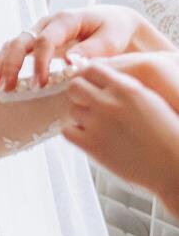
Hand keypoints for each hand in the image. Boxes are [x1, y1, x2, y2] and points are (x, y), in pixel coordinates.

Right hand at [0, 5, 170, 91]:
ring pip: (12, 44)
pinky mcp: (34, 41)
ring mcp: (37, 31)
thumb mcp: (110, 38)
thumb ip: (91, 50)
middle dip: (11, 64)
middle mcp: (45, 23)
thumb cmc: (113, 30)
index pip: (45, 41)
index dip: (40, 62)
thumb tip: (69, 62)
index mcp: (64, 20)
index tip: (40, 84)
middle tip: (7, 87)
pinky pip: (12, 49)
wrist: (112, 21)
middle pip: (21, 41)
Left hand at [64, 60, 178, 207]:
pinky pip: (67, 131)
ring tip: (100, 128)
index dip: (89, 77)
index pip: (91, 69)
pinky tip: (91, 138)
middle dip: (80, 94)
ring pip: (73, 111)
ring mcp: (98, 124)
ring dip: (82, 118)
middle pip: (75, 86)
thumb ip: (124, 87)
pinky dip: (75, 134)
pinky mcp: (91, 145)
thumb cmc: (165, 134)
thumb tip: (101, 80)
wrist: (173, 166)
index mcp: (126, 89)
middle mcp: (109, 103)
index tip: (91, 85)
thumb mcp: (149, 100)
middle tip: (88, 105)